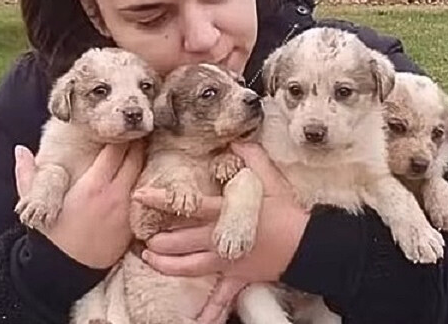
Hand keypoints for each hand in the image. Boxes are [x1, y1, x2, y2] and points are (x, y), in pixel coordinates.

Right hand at [14, 141, 143, 268]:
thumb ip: (27, 174)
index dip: (119, 135)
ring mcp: (128, 210)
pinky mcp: (134, 223)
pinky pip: (144, 195)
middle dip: (137, 142)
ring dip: (143, 160)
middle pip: (137, 157)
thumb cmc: (51, 233)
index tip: (117, 127)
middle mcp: (115, 195)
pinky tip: (141, 175)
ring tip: (140, 149)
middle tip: (134, 132)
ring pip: (144, 174)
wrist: (66, 270)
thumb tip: (20, 149)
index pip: (117, 149)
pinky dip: (144, 182)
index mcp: (93, 186)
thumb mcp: (34, 202)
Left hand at [134, 142, 308, 323]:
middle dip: (159, 240)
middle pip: (182, 241)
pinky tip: (199, 321)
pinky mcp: (236, 278)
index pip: (187, 206)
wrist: (307, 245)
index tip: (141, 196)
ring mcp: (226, 261)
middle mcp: (220, 239)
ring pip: (189, 267)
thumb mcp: (271, 180)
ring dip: (167, 265)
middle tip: (142, 235)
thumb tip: (236, 142)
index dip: (162, 201)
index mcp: (225, 214)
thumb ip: (251, 158)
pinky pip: (221, 297)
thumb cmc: (286, 212)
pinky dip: (210, 311)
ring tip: (149, 259)